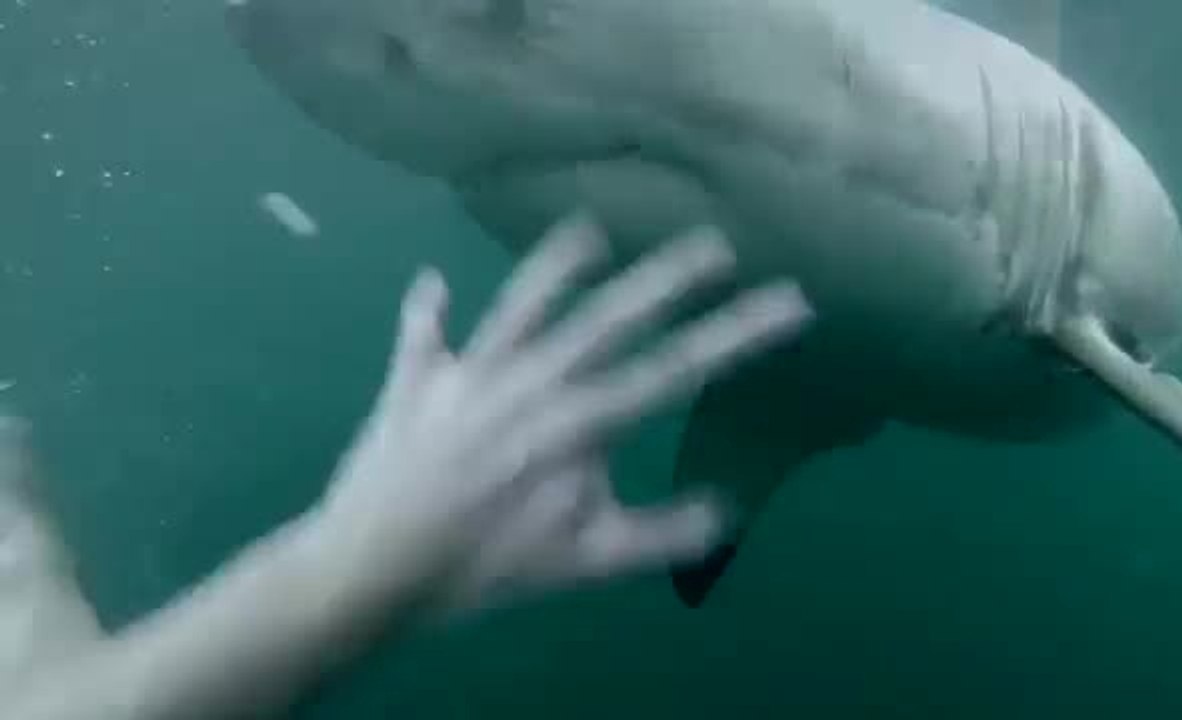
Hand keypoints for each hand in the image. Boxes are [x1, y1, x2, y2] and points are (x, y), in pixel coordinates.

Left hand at [320, 214, 812, 613]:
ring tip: (590, 228)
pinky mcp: (416, 381)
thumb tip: (725, 512)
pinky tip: (432, 282)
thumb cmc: (486, 568)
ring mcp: (470, 373)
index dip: (738, 334)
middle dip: (670, 277)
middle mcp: (531, 380)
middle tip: (717, 240)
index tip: (790, 302)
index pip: (675, 369)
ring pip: (522, 303)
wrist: (372, 567)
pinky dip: (427, 311)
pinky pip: (422, 336)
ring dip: (557, 264)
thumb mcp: (586, 563)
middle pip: (610, 316)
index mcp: (579, 421)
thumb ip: (659, 534)